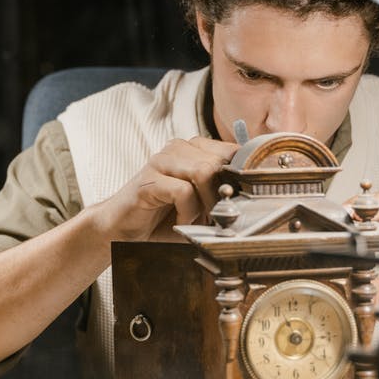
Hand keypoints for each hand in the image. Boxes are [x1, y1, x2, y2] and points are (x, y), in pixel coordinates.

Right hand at [97, 136, 238, 241]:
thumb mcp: (202, 204)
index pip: (233, 150)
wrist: (124, 230)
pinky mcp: (148, 179)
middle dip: (222, 194)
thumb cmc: (164, 218)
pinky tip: (180, 221)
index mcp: (195, 149)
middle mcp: (179, 148)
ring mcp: (162, 160)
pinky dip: (187, 212)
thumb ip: (223, 194)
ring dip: (205, 203)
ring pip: (204, 171)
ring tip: (196, 219)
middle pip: (220, 160)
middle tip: (214, 216)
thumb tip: (255, 197)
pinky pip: (183, 191)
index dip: (242, 175)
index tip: (244, 199)